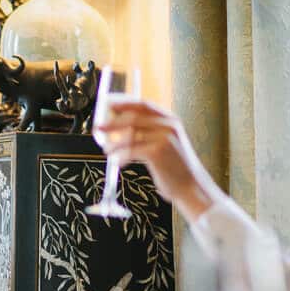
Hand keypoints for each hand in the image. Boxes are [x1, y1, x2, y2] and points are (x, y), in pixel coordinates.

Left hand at [96, 101, 218, 222]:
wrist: (190, 186)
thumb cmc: (174, 167)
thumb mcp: (167, 143)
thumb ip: (151, 132)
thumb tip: (120, 127)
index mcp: (170, 120)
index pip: (143, 105)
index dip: (123, 104)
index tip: (107, 106)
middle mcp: (168, 125)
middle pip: (132, 118)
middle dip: (112, 123)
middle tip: (98, 129)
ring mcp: (164, 138)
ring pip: (129, 135)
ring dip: (114, 143)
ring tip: (107, 151)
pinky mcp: (157, 152)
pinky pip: (131, 150)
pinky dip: (120, 156)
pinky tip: (118, 162)